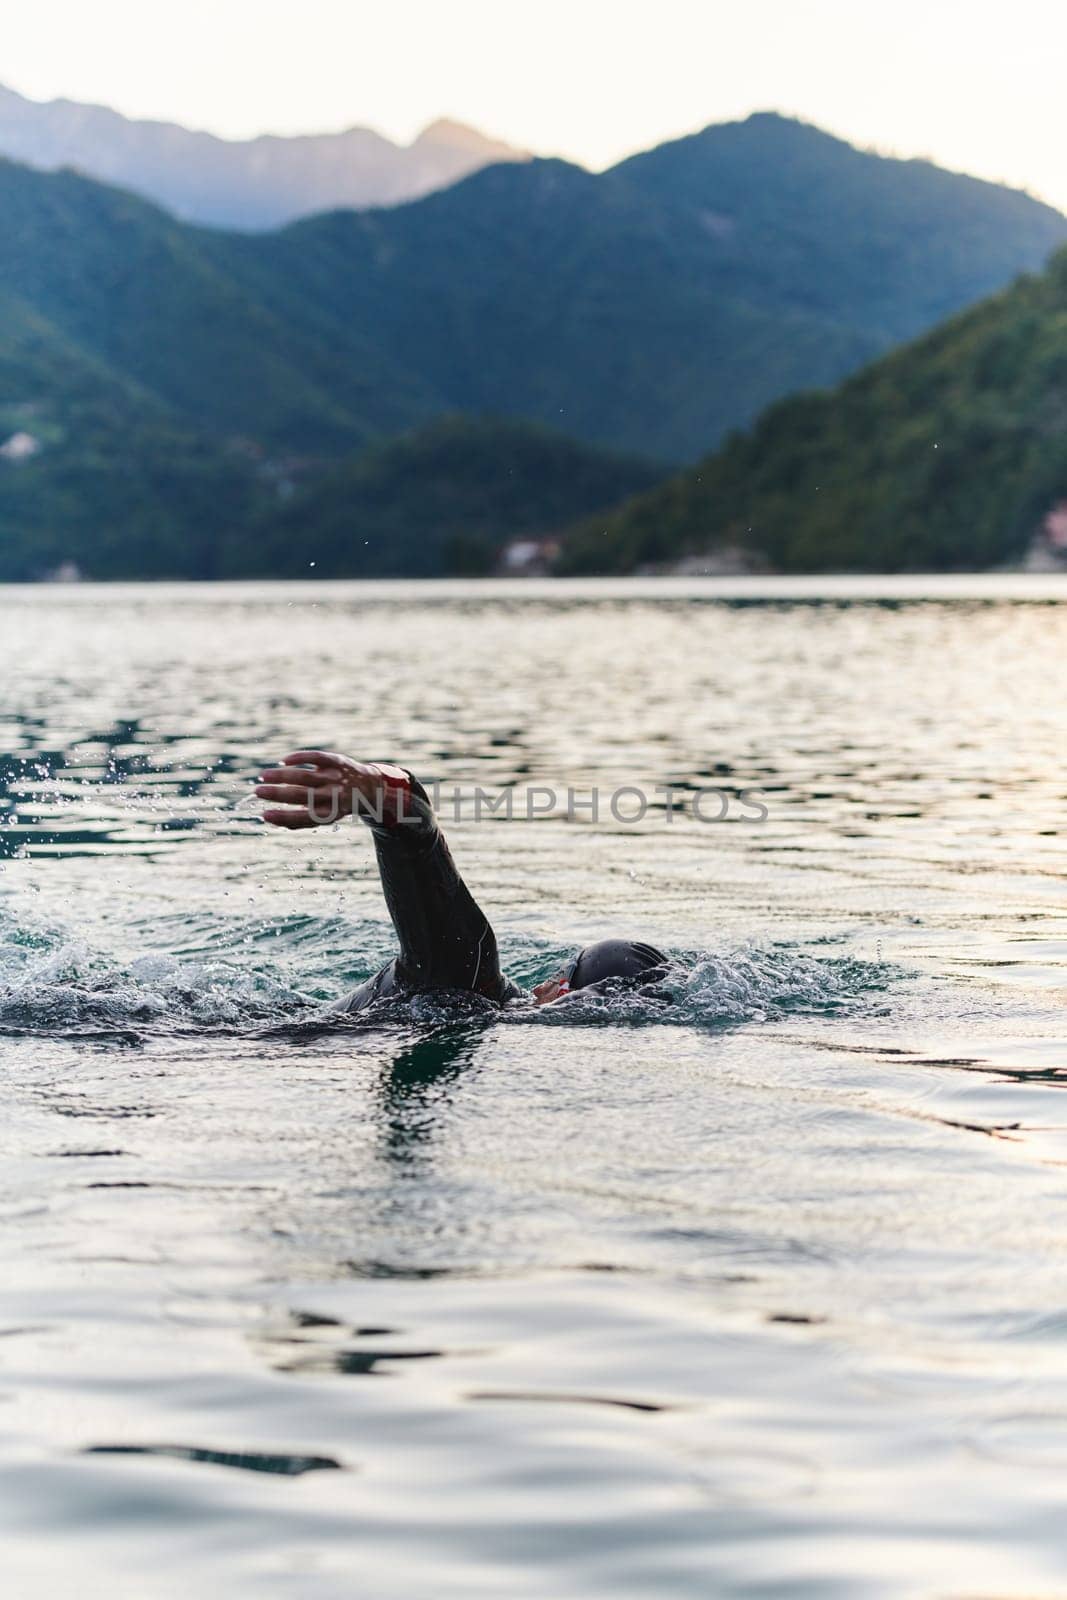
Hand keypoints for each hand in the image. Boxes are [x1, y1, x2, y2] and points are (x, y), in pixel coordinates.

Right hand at [255, 749, 388, 829]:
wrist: (369, 788)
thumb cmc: (337, 805)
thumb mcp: (324, 817)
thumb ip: (299, 821)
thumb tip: (271, 820)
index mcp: (330, 813)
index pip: (304, 817)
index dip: (283, 817)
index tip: (264, 815)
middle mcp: (334, 795)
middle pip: (302, 795)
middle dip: (277, 794)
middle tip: (257, 792)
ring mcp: (336, 777)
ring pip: (305, 776)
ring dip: (282, 776)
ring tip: (263, 776)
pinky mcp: (336, 761)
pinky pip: (316, 757)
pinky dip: (299, 758)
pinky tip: (283, 761)